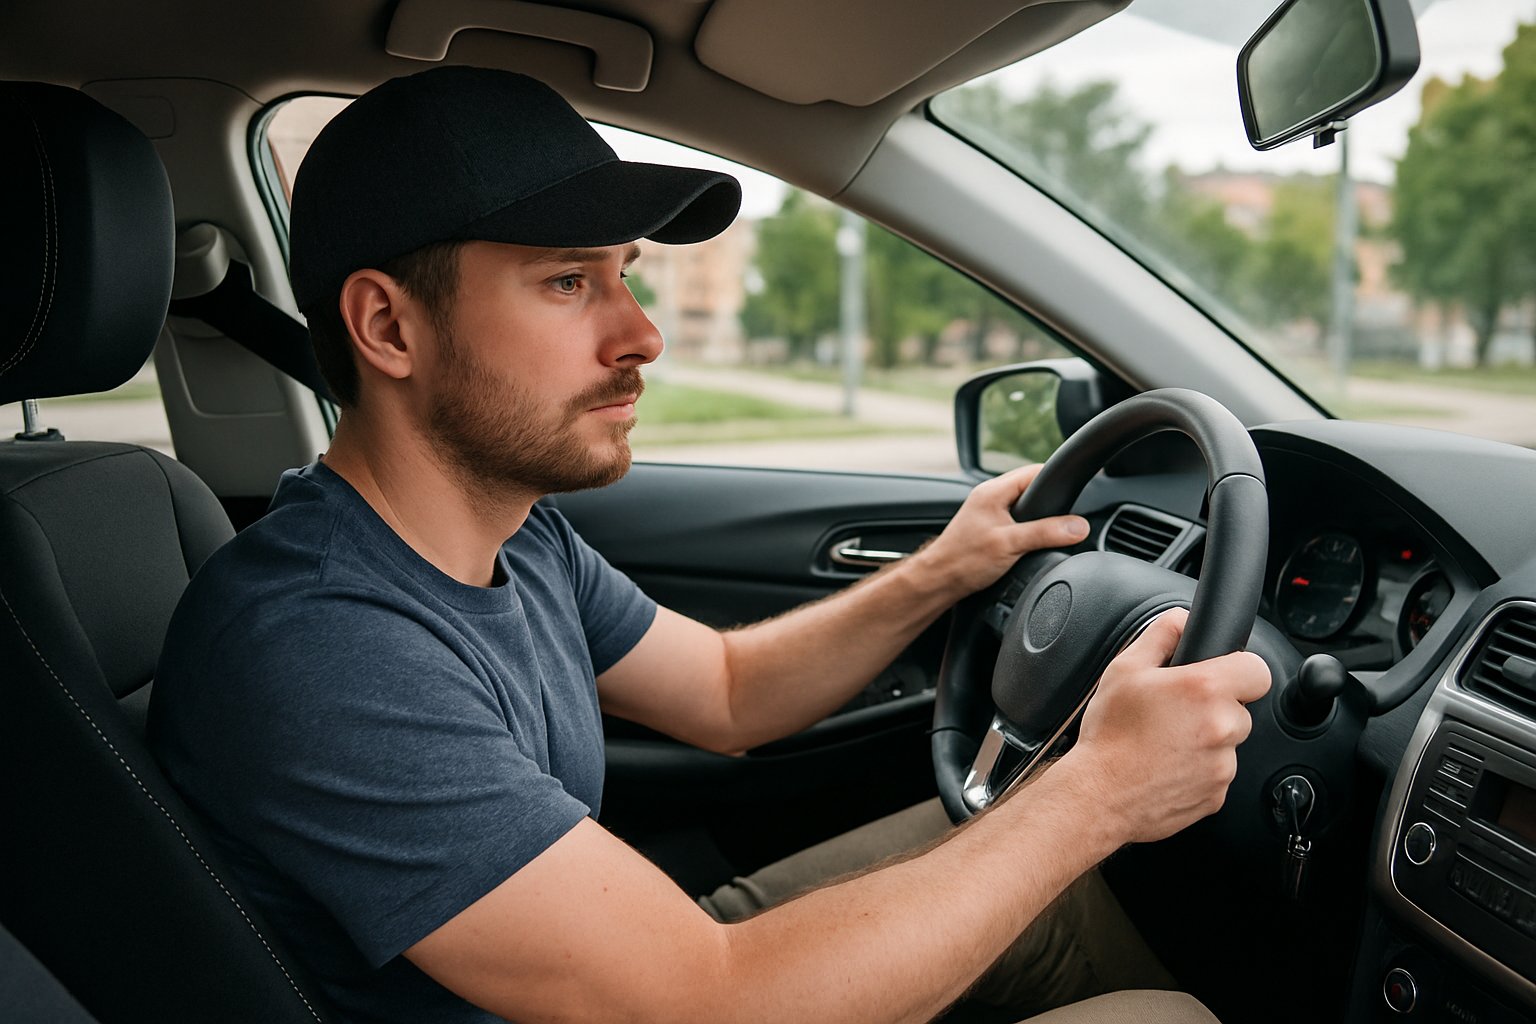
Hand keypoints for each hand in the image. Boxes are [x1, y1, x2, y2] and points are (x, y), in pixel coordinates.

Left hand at [914, 464, 1089, 599]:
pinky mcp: (988, 529)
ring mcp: (988, 512)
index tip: (1076, 491)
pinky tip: (1033, 542)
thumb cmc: (963, 560)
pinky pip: (1016, 521)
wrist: (939, 581)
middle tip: (1067, 517)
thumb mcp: (1011, 544)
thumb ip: (1045, 533)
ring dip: (1039, 517)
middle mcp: (990, 497)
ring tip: (1052, 530)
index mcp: (993, 491)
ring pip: (1024, 506)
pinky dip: (1028, 529)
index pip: (1034, 471)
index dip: (1056, 480)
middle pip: (1031, 488)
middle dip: (1051, 502)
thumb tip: (1078, 526)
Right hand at [1057, 608, 1271, 845]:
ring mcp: (1222, 766)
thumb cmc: (1109, 735)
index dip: (1239, 669)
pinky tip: (1166, 765)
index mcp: (1204, 690)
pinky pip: (1216, 774)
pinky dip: (1198, 770)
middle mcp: (1221, 727)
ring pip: (1227, 743)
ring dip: (1206, 740)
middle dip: (1214, 708)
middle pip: (1240, 709)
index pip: (1257, 670)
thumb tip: (1181, 620)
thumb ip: (1160, 635)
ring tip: (1165, 742)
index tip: (1221, 676)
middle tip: (1176, 713)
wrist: (1099, 795)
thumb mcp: (1124, 669)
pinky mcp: (1216, 795)